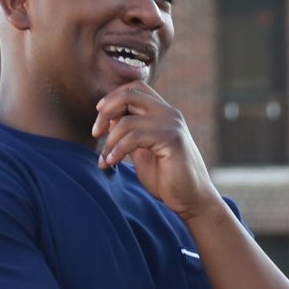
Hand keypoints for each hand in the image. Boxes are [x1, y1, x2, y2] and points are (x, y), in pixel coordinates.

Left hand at [92, 82, 221, 218]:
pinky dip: (117, 150)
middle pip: (129, 93)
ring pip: (127, 120)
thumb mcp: (142, 150)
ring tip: (105, 159)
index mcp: (163, 113)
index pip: (133, 88)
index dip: (112, 99)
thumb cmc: (167, 178)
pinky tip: (112, 162)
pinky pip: (134, 137)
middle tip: (96, 133)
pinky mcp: (172, 140)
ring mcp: (172, 125)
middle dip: (105, 111)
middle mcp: (170, 114)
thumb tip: (107, 120)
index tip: (101, 122)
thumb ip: (130, 132)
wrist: (191, 200)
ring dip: (109, 141)